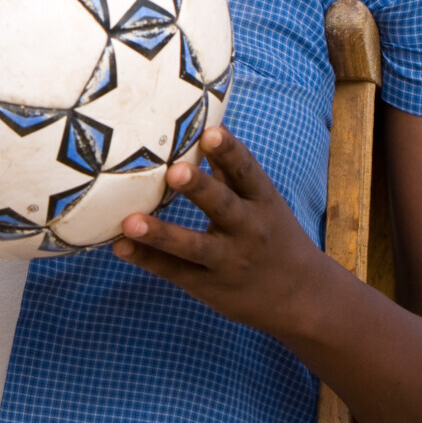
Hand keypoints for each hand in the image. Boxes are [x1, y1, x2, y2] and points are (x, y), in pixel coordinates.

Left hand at [113, 125, 321, 339]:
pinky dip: (146, 259)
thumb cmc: (273, 234)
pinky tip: (120, 246)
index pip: (247, 172)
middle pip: (222, 206)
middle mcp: (247, 230)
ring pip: (193, 246)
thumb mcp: (262, 200)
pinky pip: (174, 271)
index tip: (211, 132)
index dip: (229, 151)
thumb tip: (203, 125)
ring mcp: (227, 260)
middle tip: (174, 171)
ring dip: (161, 233)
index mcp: (262, 201)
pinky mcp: (208, 285)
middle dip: (200, 189)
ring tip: (130, 220)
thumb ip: (230, 169)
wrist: (301, 297)